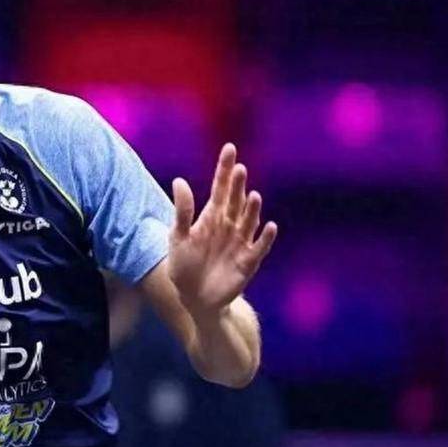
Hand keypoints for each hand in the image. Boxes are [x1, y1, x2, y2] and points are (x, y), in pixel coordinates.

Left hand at [169, 143, 277, 316]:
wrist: (193, 298)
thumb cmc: (184, 264)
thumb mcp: (178, 236)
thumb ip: (182, 210)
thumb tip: (179, 180)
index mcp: (211, 216)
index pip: (220, 187)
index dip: (224, 169)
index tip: (229, 148)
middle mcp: (229, 225)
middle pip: (235, 200)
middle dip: (238, 185)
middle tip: (239, 168)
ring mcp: (240, 242)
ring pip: (249, 221)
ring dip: (251, 209)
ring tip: (252, 195)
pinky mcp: (248, 261)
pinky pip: (259, 247)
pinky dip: (265, 238)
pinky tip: (270, 226)